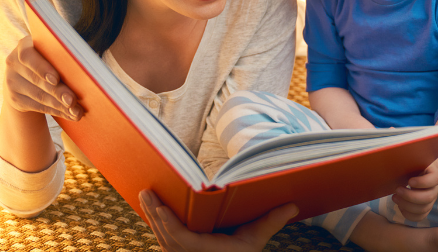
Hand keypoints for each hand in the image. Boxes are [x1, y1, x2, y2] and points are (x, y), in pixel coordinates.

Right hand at [3, 35, 81, 120]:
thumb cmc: (47, 59)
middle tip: (73, 100)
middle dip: (57, 91)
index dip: (42, 68)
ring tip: (77, 111)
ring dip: (60, 105)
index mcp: (24, 45)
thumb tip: (85, 69)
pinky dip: (57, 111)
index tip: (56, 79)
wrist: (24, 77)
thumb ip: (60, 56)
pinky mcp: (15, 99)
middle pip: (37, 80)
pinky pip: (38, 106)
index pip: (27, 55)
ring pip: (39, 96)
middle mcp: (14, 63)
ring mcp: (12, 82)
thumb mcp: (49, 53)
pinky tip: (70, 114)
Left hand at [139, 190, 296, 251]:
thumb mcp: (257, 240)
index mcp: (208, 251)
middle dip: (154, 214)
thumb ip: (271, 222)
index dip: (169, 224)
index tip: (160, 207)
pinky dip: (155, 224)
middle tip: (146, 191)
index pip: (182, 239)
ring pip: (162, 238)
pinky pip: (163, 239)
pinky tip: (150, 209)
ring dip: (151, 217)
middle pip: (166, 236)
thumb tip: (293, 205)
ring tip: (144, 195)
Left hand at [394, 162, 437, 221]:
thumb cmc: (413, 164)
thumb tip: (393, 157)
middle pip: (428, 198)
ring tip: (395, 197)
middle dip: (410, 196)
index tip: (409, 181)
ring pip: (423, 209)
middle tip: (397, 190)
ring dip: (406, 205)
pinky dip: (408, 214)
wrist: (418, 171)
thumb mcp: (412, 160)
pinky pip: (419, 217)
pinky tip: (400, 206)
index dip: (422, 182)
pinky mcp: (425, 208)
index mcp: (433, 174)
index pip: (434, 179)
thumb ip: (408, 159)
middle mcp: (435, 188)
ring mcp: (431, 200)